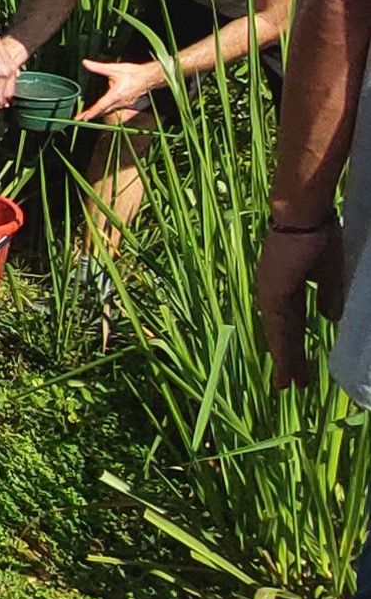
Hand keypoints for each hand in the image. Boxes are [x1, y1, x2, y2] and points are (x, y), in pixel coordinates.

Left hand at [79, 58, 166, 122]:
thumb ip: (98, 67)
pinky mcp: (128, 103)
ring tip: (88, 115)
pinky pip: (115, 109)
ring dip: (99, 113)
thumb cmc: (133, 73)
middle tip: (80, 118)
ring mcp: (125, 104)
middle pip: (103, 111)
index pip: (100, 106)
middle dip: (91, 115)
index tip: (82, 117)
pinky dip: (107, 110)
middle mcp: (120, 102)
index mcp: (115, 95)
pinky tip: (103, 109)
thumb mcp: (114, 68)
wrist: (149, 77)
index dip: (91, 112)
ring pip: (109, 111)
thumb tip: (85, 63)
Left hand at [256, 221, 345, 389]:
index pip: (290, 322)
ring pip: (279, 334)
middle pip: (282, 332)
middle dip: (288, 358)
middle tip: (292, 384)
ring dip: (285, 359)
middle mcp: (273, 291)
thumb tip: (328, 317)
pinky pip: (278, 328)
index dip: (294, 344)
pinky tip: (286, 367)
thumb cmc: (319, 236)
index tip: (297, 366)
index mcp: (285, 285)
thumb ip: (325, 295)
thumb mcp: (327, 272)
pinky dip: (282, 349)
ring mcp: (270, 292)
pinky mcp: (273, 292)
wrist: (305, 215)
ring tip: (289, 384)